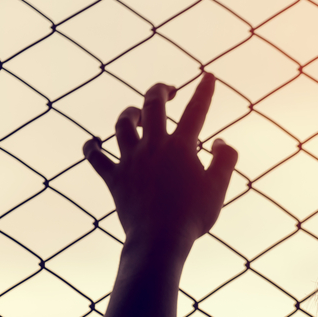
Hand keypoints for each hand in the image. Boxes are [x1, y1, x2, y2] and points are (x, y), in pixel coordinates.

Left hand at [83, 73, 237, 255]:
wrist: (160, 239)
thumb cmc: (193, 216)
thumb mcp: (219, 188)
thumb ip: (225, 160)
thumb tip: (221, 141)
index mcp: (182, 146)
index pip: (196, 111)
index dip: (204, 91)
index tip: (208, 76)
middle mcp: (154, 146)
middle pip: (152, 105)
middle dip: (160, 91)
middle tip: (168, 90)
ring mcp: (131, 161)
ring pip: (123, 125)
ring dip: (129, 113)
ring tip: (135, 112)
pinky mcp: (115, 178)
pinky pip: (96, 157)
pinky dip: (92, 148)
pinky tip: (92, 143)